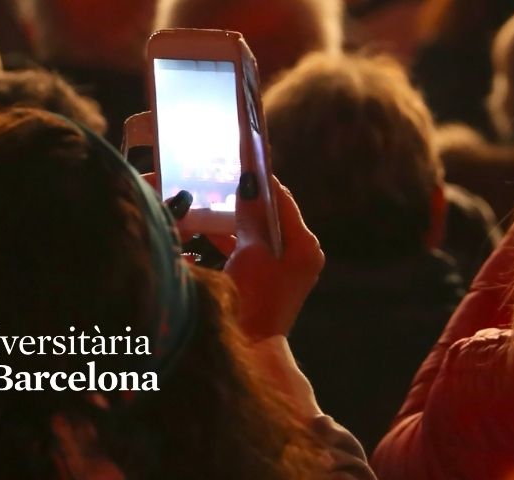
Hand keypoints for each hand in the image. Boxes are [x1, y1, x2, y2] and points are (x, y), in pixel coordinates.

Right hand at [224, 178, 322, 339]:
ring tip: (211, 204)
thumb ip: (250, 217)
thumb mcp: (249, 252)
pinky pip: (254, 252)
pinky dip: (235, 241)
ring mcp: (288, 269)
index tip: (241, 162)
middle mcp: (302, 255)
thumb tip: (250, 184)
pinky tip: (208, 231)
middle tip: (221, 182)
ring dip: (236, 221)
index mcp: (305, 245)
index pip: (283, 200)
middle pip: (271, 216)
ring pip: (260, 233)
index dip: (261, 181)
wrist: (249, 351)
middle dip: (246, 202)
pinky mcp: (272, 282)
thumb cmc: (253, 300)